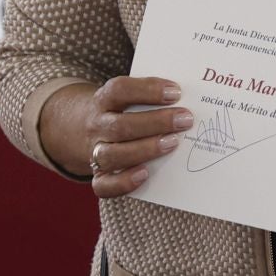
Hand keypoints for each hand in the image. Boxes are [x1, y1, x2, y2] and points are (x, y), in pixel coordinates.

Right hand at [81, 76, 194, 198]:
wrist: (84, 127)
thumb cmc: (122, 109)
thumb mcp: (129, 96)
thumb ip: (153, 96)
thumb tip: (192, 98)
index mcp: (105, 99)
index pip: (119, 90)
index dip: (147, 90)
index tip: (176, 92)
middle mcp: (97, 125)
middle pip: (120, 126)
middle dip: (156, 123)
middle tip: (185, 120)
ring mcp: (94, 151)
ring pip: (111, 155)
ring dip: (145, 150)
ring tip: (174, 143)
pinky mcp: (97, 176)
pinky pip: (103, 185)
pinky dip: (123, 182)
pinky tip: (146, 174)